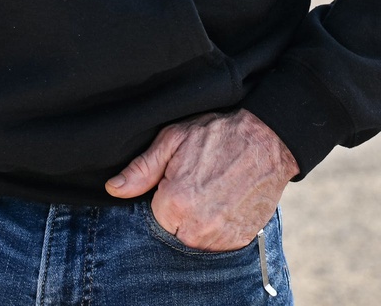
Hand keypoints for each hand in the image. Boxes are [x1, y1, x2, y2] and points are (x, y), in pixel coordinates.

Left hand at [104, 109, 296, 251]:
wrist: (266, 140)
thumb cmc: (218, 135)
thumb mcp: (174, 139)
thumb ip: (141, 169)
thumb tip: (114, 188)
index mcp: (174, 202)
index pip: (153, 217)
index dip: (163, 198)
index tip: (177, 181)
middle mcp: (196, 227)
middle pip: (173, 232)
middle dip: (179, 213)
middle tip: (196, 186)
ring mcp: (220, 237)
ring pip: (194, 241)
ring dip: (197, 224)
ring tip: (211, 193)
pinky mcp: (239, 241)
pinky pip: (217, 245)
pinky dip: (217, 229)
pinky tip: (223, 204)